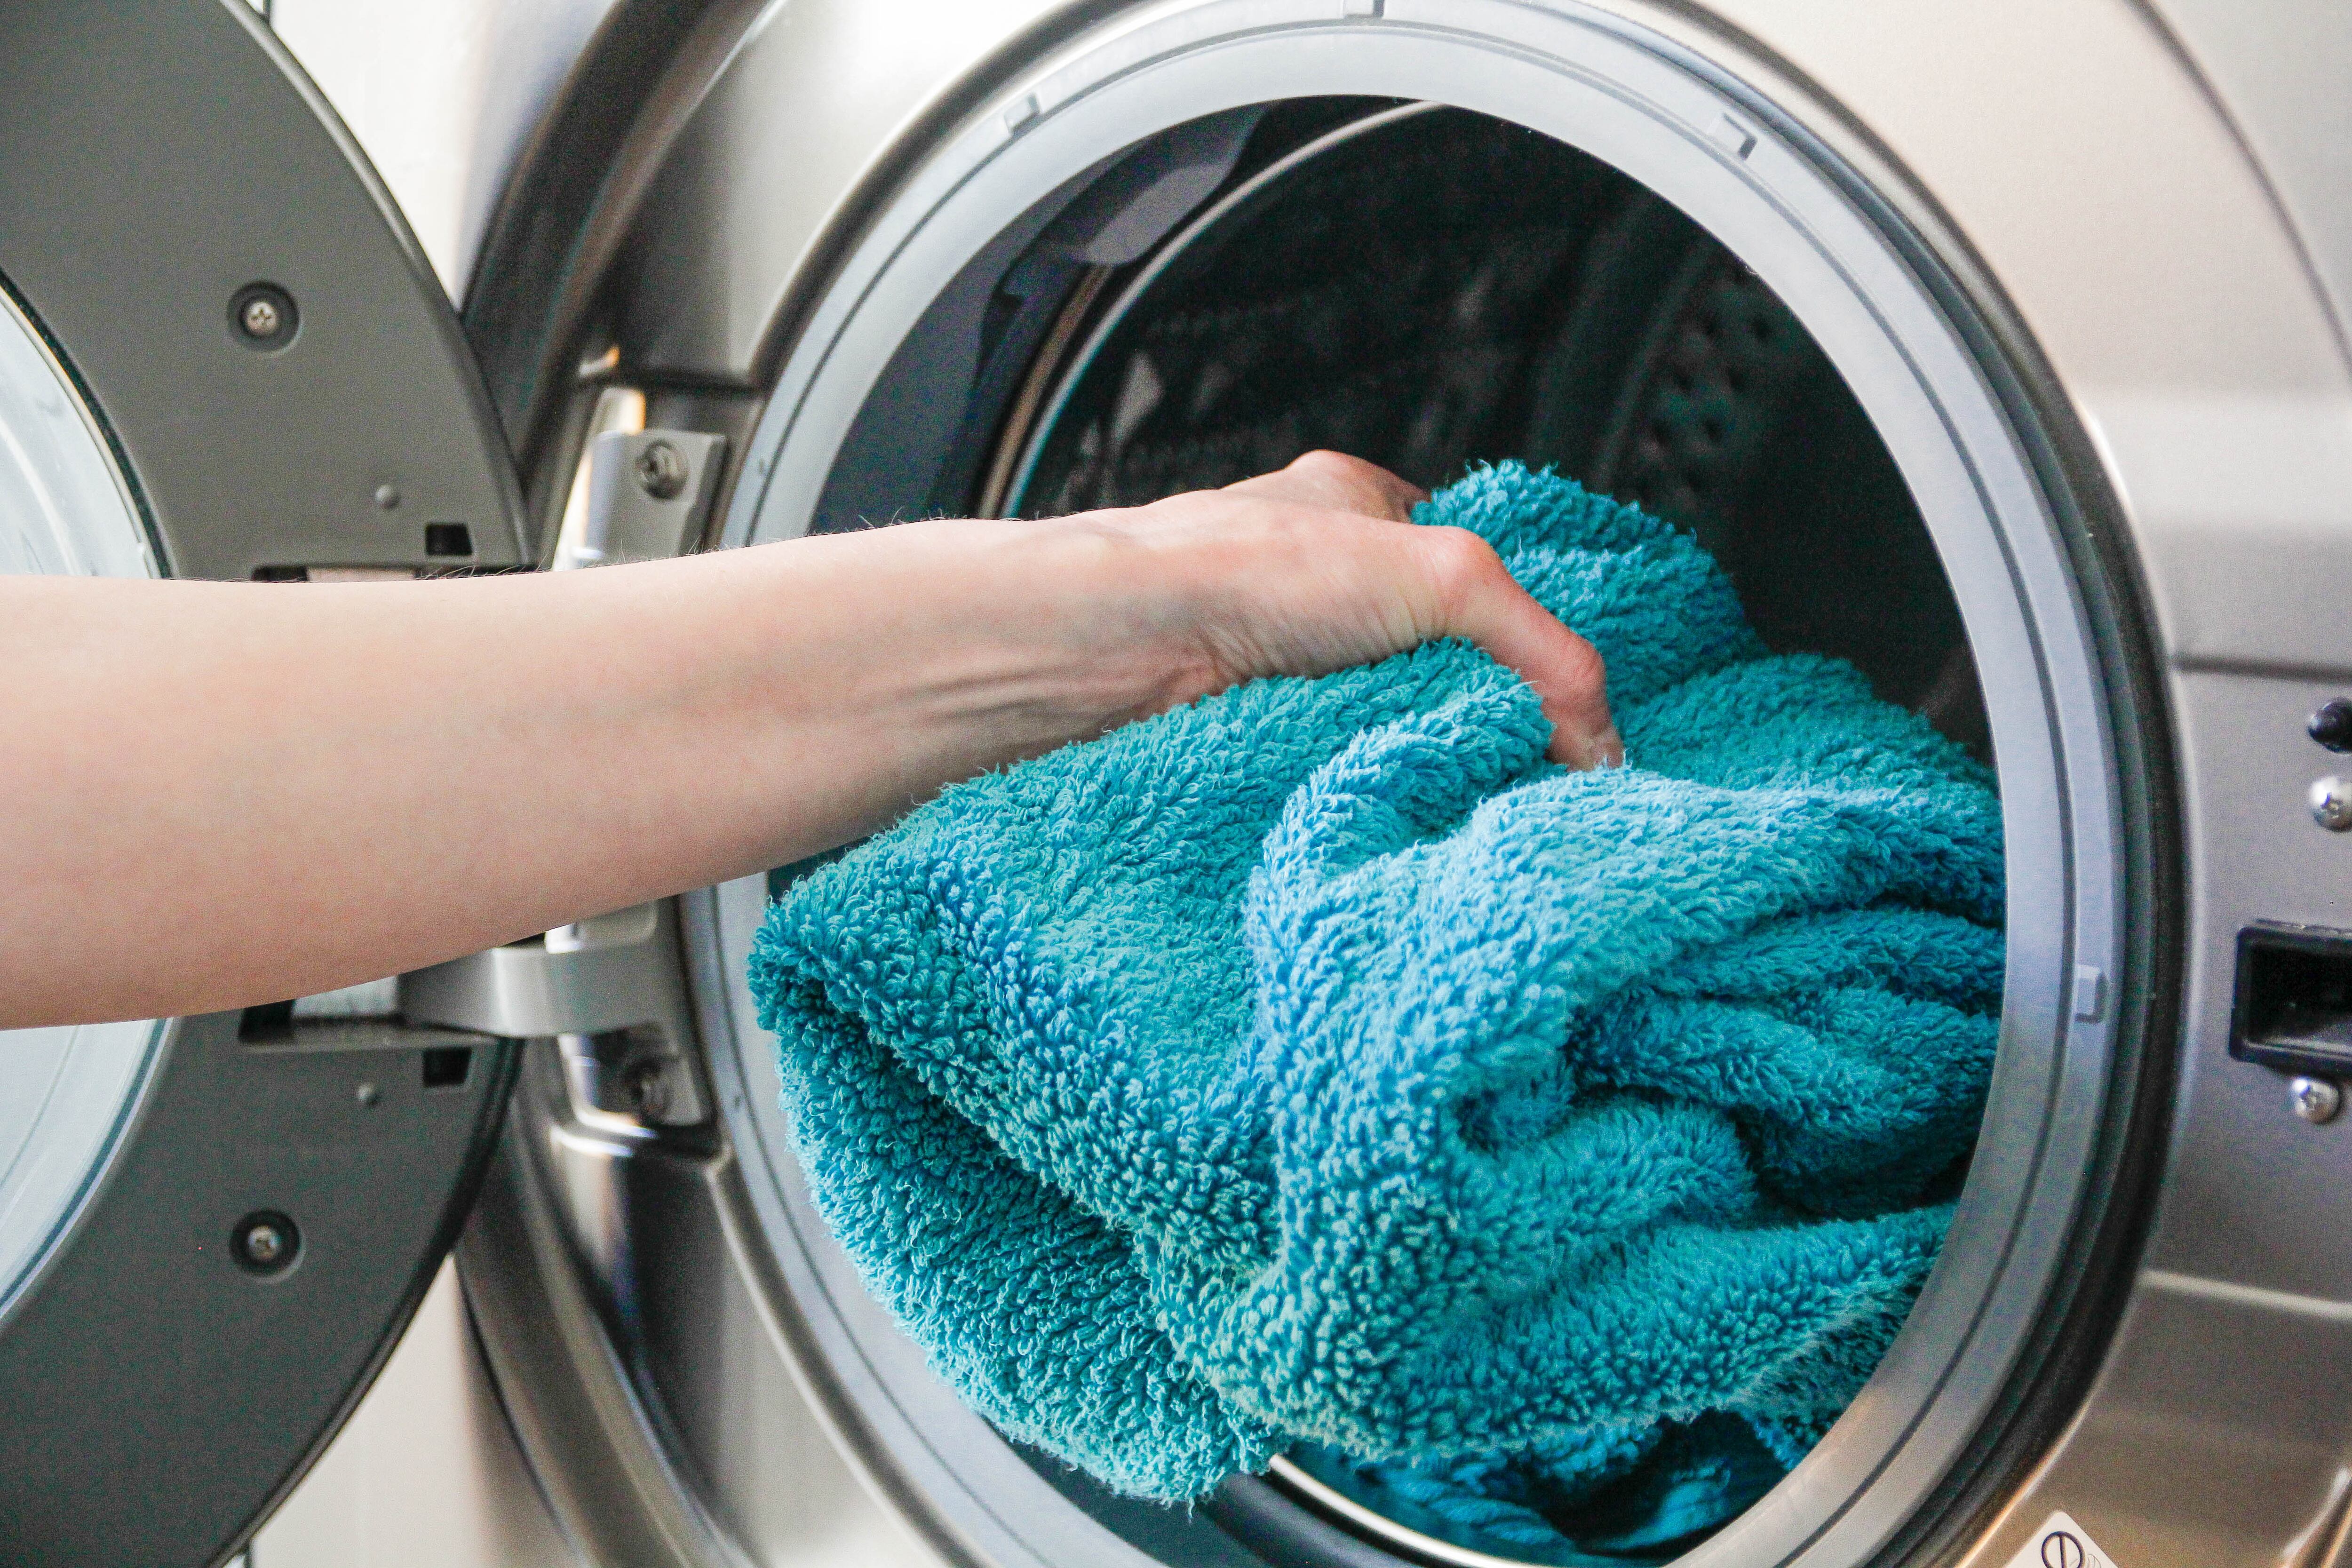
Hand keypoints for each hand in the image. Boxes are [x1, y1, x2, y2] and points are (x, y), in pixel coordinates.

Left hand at [1101, 452, 1622, 768]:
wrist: (1118, 650)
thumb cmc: (1243, 569)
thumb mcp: (1446, 577)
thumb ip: (1543, 649)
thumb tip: (1599, 738)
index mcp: (1354, 503)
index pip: (1466, 565)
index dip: (1516, 629)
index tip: (1558, 697)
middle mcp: (1307, 575)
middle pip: (1425, 651)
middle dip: (1467, 704)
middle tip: (1512, 757)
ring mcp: (1269, 653)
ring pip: (1376, 716)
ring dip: (1412, 754)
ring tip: (1446, 790)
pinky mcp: (1240, 725)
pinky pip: (1325, 766)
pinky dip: (1357, 788)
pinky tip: (1377, 803)